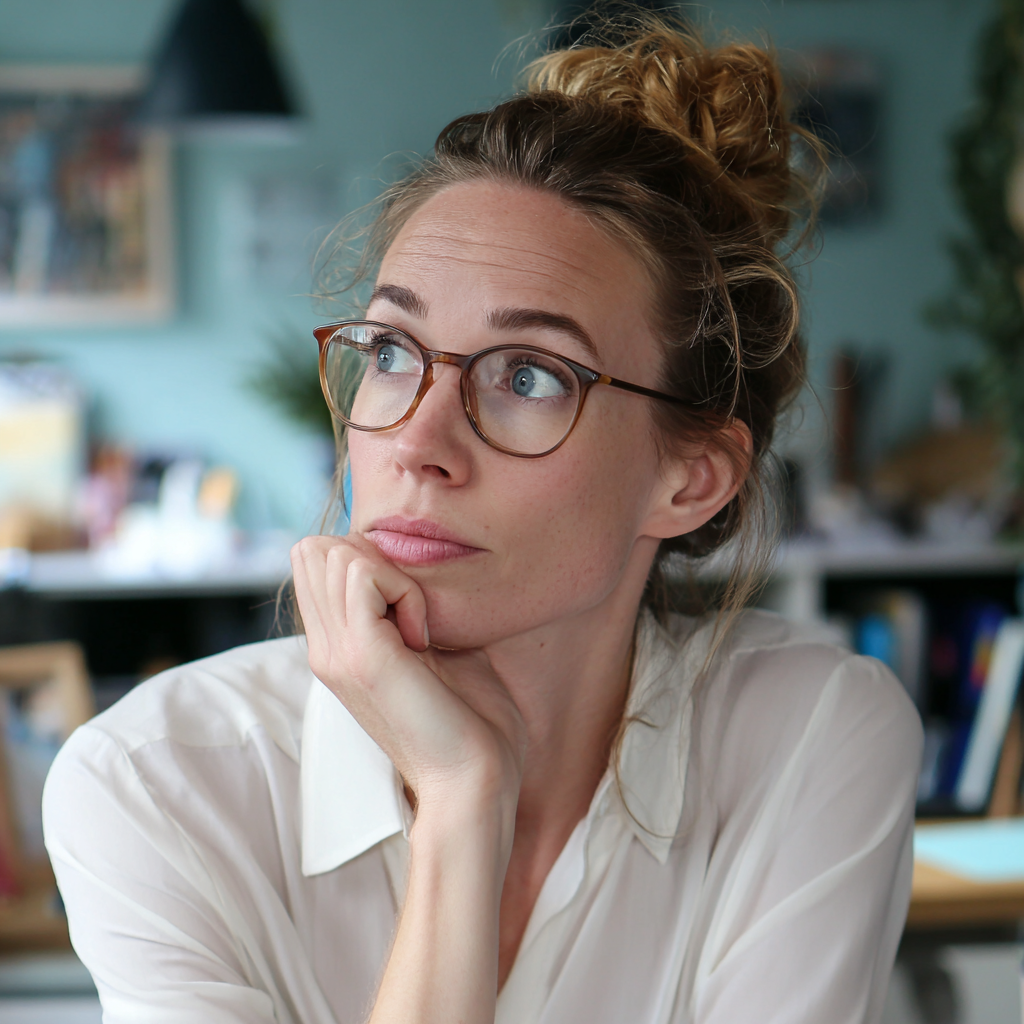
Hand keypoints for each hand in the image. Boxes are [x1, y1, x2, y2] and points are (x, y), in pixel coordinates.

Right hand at [290, 535, 525, 821]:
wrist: (475, 784)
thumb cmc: (472, 722)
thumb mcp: (437, 651)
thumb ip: (416, 609)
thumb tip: (430, 565)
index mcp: (336, 649)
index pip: (316, 560)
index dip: (368, 559)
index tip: (412, 606)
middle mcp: (324, 649)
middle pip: (316, 549)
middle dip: (373, 556)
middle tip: (413, 610)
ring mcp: (336, 653)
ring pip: (334, 552)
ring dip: (391, 573)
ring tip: (420, 626)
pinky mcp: (362, 656)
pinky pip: (364, 575)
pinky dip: (405, 589)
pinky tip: (424, 635)